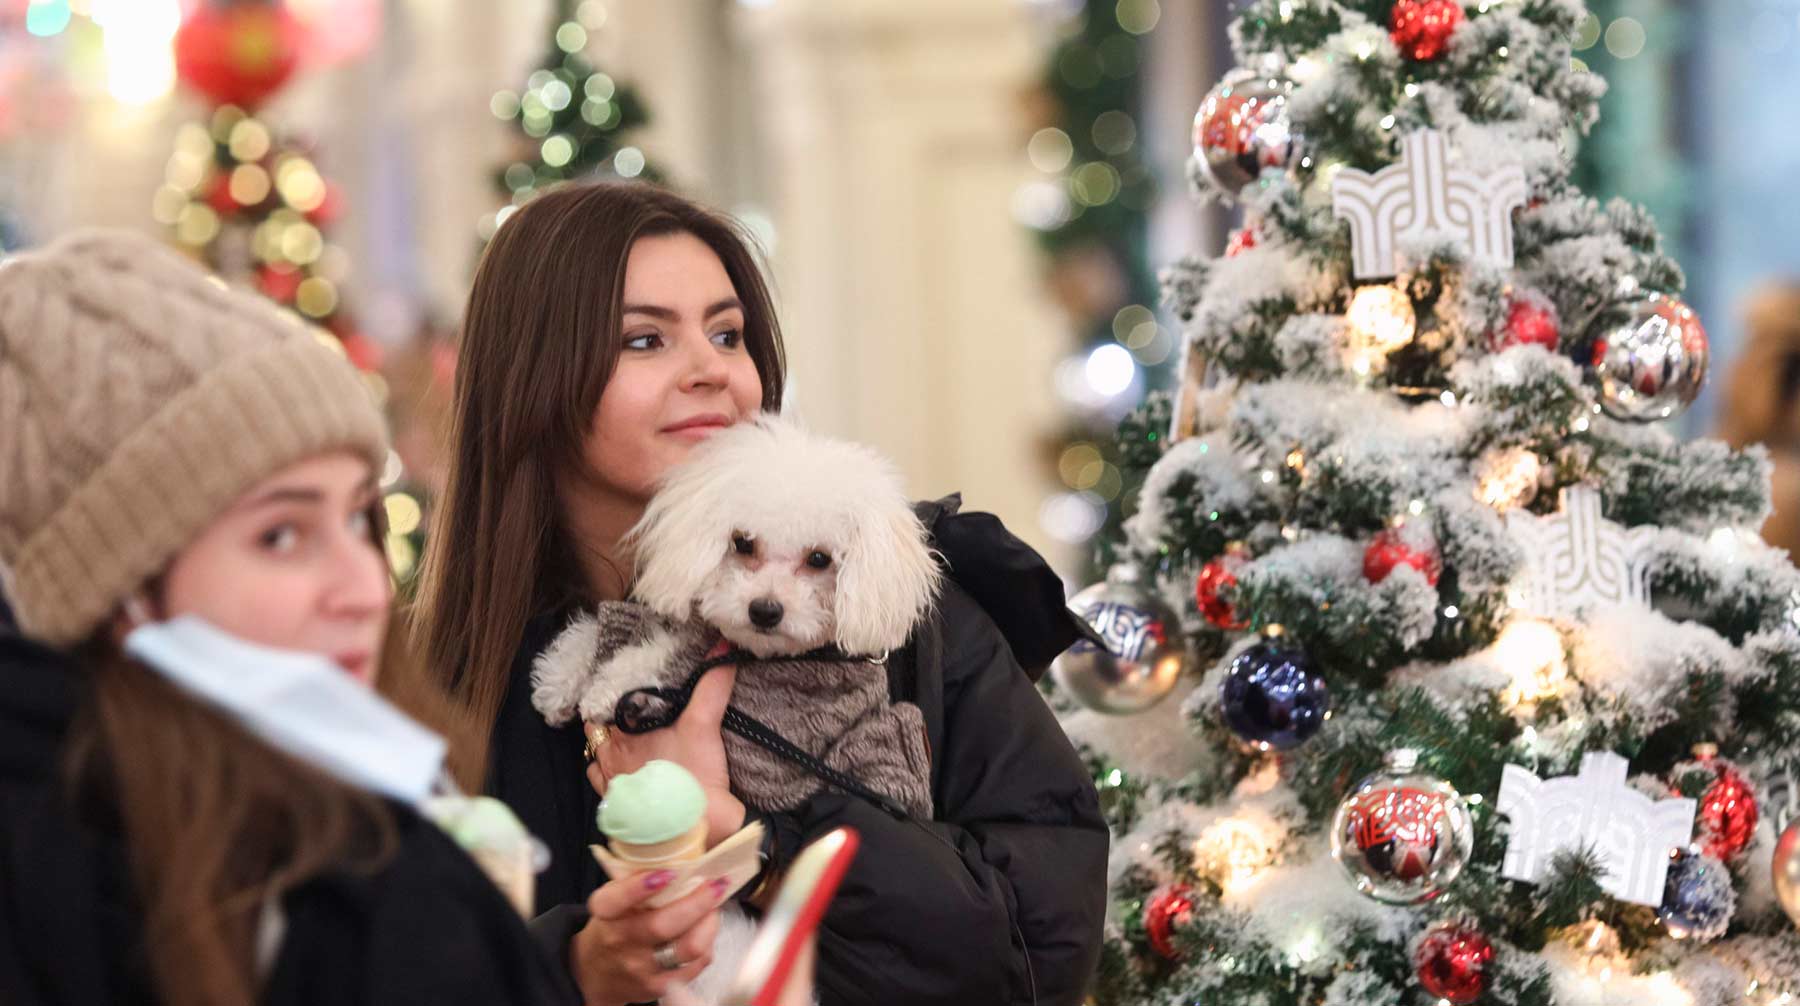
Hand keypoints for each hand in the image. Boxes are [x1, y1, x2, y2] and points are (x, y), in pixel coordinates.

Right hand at [569, 868, 729, 1005]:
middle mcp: (621, 941)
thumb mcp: (613, 900)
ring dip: (710, 923)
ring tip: (715, 906)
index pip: (617, 899)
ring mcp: (641, 967)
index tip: (668, 873)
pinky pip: (697, 964)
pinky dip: (708, 943)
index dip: (640, 886)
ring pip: (687, 947)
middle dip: (697, 902)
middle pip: (663, 925)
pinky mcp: (660, 985)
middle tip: (716, 884)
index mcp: (606, 913)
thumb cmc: (614, 926)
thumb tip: (678, 855)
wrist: (597, 973)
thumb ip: (635, 878)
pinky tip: (706, 929)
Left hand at [587, 665, 746, 846]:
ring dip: (606, 749)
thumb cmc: (693, 777)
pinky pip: (603, 788)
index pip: (605, 706)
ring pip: (597, 758)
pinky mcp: (620, 810)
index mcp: (622, 735)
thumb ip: (712, 684)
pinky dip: (609, 778)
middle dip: (610, 721)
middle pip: (599, 731)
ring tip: (626, 741)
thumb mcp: (703, 724)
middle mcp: (608, 759)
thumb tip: (722, 646)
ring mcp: (612, 786)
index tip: (625, 688)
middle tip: (630, 712)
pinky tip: (625, 773)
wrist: (695, 831)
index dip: (613, 695)